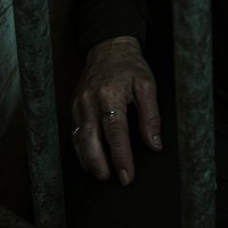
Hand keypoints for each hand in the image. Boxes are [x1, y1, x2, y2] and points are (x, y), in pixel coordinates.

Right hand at [71, 35, 161, 185]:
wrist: (108, 48)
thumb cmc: (130, 67)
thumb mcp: (147, 85)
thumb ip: (151, 115)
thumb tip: (155, 145)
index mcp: (111, 93)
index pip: (115, 131)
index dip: (121, 156)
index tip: (126, 176)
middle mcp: (90, 100)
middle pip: (91, 139)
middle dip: (100, 164)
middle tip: (113, 180)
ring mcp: (79, 104)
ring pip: (79, 139)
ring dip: (89, 161)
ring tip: (103, 175)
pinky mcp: (73, 107)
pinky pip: (74, 134)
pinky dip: (81, 151)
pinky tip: (90, 163)